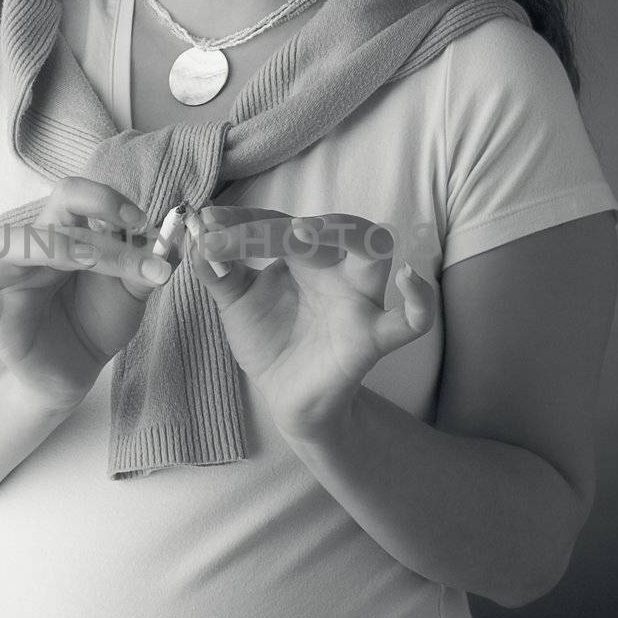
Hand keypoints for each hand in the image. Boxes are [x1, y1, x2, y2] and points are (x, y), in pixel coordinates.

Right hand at [0, 177, 172, 408]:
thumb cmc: (95, 321)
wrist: (75, 371)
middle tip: (139, 257)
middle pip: (56, 215)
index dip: (109, 200)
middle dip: (104, 234)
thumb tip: (172, 241)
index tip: (145, 224)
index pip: (76, 196)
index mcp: (65, 233)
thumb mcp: (131, 293)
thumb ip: (148, 267)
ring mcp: (12, 281)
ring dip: (71, 250)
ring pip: (25, 245)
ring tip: (103, 265)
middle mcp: (34, 249)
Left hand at [184, 205, 435, 437]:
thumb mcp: (235, 303)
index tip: (207, 222)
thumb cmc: (268, 339)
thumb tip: (198, 236)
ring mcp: (358, 299)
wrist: (286, 396)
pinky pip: (410, 321)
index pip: (277, 224)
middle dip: (293, 225)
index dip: (243, 221)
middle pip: (329, 228)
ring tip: (305, 234)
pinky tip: (410, 280)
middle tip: (256, 231)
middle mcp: (335, 267)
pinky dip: (419, 301)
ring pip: (374, 250)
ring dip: (346, 234)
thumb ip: (218, 271)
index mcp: (302, 254)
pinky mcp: (372, 338)